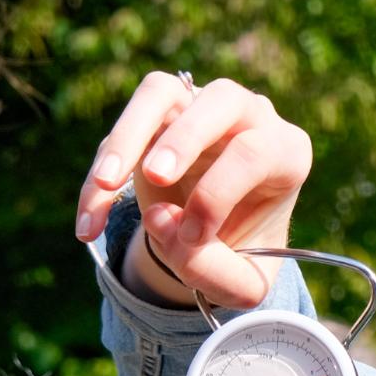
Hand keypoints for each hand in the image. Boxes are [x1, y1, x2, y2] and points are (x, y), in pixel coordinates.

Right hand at [73, 72, 312, 308]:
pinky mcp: (155, 117)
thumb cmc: (240, 251)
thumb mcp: (245, 283)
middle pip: (222, 100)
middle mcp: (247, 117)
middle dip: (185, 138)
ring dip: (129, 134)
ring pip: (161, 92)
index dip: (218, 195)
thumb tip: (160, 219)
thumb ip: (217, 272)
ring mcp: (196, 108)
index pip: (255, 153)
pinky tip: (89, 222)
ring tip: (106, 184)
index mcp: (285, 152)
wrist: (214, 240)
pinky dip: (101, 171)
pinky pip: (121, 126)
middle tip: (156, 178)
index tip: (192, 237)